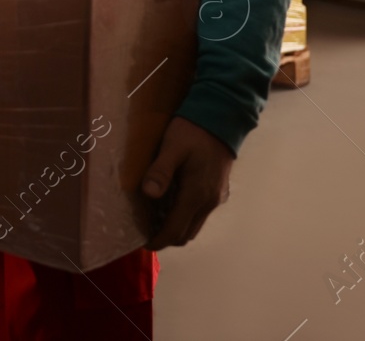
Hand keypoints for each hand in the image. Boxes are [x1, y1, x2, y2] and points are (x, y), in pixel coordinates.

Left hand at [139, 116, 234, 249]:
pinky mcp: (218, 192)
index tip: (142, 243)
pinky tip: (169, 204)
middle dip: (165, 237)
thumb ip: (160, 172)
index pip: (175, 230)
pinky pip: (200, 214)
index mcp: (196, 195)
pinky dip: (184, 217)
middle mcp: (209, 202)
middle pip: (186, 233)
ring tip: (153, 219)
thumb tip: (149, 195)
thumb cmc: (192, 133)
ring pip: (194, 225)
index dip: (158, 240)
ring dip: (176, 228)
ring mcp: (216, 198)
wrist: (221, 120)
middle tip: (144, 230)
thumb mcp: (171, 148)